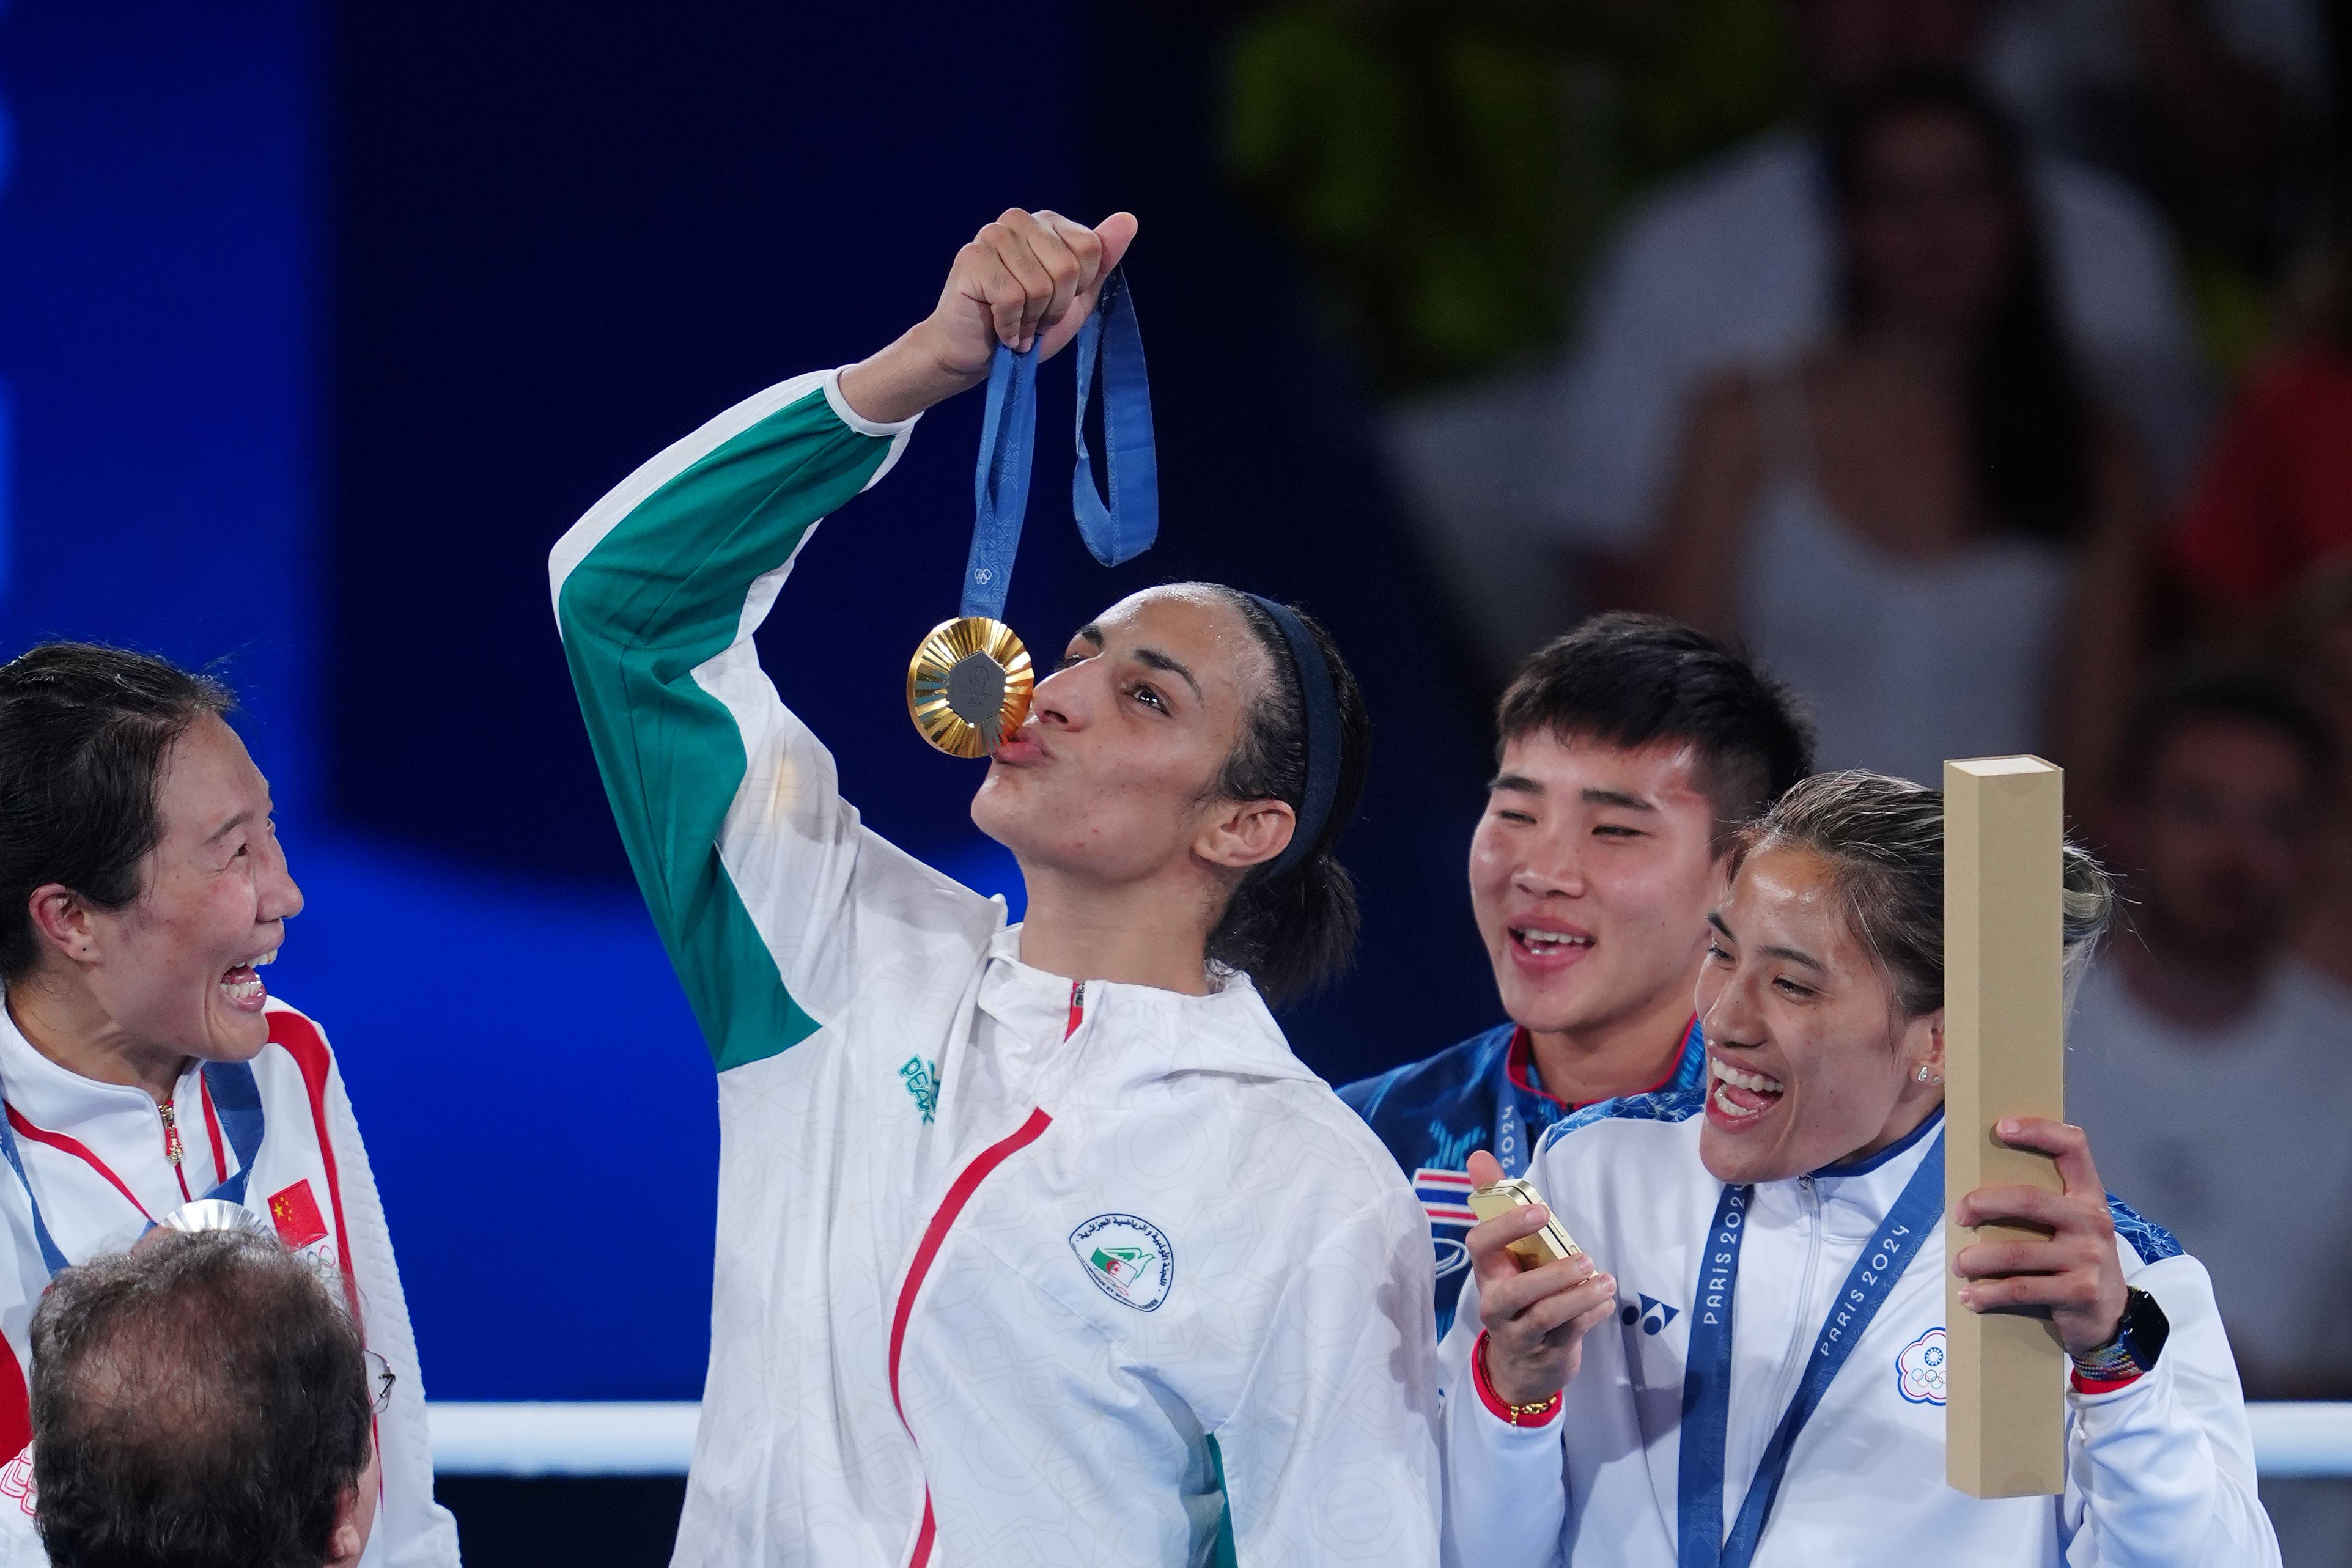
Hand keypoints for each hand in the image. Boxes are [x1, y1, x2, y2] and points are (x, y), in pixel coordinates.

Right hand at [838, 208, 1138, 423]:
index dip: (1078, 289)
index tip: (1057, 302)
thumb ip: (1102, 260)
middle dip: (1055, 308)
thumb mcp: (1076, 298)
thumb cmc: (1026, 325)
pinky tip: (1001, 329)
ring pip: (1040, 285)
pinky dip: (1011, 326)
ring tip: (1017, 324)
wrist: (976, 355)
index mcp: (1048, 223)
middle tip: (1035, 318)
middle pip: (1067, 268)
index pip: (1090, 248)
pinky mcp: (972, 258)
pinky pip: (1012, 297)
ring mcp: (992, 234)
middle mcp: (1019, 220)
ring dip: (1032, 320)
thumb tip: (1128, 219)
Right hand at [1465, 1150, 1617, 1406]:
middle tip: (1585, 1259)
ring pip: (1544, 1317)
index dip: (1507, 1227)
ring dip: (1578, 1298)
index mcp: (1487, 1271)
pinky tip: (1606, 1302)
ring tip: (1605, 1281)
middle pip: (1514, 1292)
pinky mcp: (1546, 1353)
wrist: (1519, 1365)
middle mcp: (1496, 1303)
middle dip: (1551, 1275)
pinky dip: (1592, 1316)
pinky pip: (1570, 1334)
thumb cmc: (1516, 1290)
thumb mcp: (1507, 1253)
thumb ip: (1498, 1203)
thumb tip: (1479, 1155)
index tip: (1542, 1211)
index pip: (1480, 1245)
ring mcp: (1519, 1332)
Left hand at [1951, 1117, 2129, 1358]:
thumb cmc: (2074, 1259)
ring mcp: (2090, 1257)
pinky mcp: (2081, 1291)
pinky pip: (2022, 1288)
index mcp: (2089, 1195)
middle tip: (1958, 1215)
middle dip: (1984, 1204)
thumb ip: (2040, 1205)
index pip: (2073, 1147)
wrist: (2109, 1315)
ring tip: (1958, 1264)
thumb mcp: (2068, 1226)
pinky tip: (1969, 1297)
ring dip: (1978, 1259)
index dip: (2039, 1130)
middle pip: (2029, 1199)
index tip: (2000, 1127)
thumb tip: (1973, 1192)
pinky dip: (1988, 1294)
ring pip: (2018, 1251)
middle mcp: (2093, 1220)